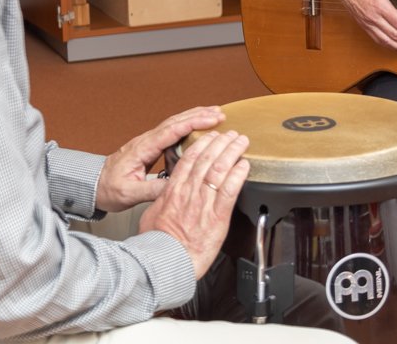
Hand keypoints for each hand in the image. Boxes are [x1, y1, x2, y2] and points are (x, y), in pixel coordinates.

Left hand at [94, 106, 224, 212]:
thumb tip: (174, 186)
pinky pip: (171, 132)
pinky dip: (187, 126)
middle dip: (198, 115)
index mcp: (142, 149)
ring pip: (174, 124)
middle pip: (175, 121)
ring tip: (214, 115)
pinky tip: (197, 129)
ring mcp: (148, 142)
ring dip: (194, 117)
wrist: (93, 185)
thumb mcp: (128, 193)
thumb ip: (151, 190)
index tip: (211, 119)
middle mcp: (146, 141)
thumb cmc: (108, 188)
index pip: (171, 130)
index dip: (193, 123)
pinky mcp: (150, 147)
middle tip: (220, 113)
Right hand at [138, 129, 249, 279]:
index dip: (202, 143)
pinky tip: (244, 165)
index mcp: (173, 190)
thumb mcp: (151, 215)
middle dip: (221, 142)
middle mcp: (189, 192)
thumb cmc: (157, 243)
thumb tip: (163, 196)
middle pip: (207, 158)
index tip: (210, 136)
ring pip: (220, 169)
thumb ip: (161, 201)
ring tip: (241, 142)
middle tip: (230, 134)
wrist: (165, 261)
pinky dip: (238, 174)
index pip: (189, 159)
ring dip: (232, 151)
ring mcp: (204, 202)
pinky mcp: (218, 216)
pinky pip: (230, 190)